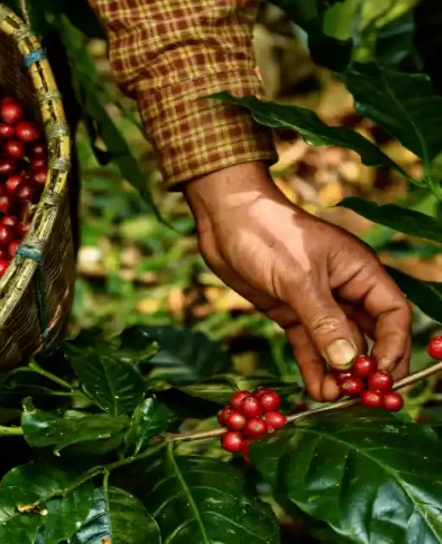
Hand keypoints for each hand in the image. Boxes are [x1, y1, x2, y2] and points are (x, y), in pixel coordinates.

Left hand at [184, 162, 411, 400]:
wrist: (224, 218)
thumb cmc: (268, 234)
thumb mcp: (298, 278)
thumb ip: (324, 321)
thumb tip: (349, 363)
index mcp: (359, 271)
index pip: (392, 314)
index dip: (393, 346)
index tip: (381, 376)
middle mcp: (344, 289)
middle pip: (369, 335)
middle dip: (366, 367)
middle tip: (361, 398)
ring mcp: (317, 302)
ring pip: (337, 345)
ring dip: (337, 373)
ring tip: (334, 400)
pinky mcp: (290, 311)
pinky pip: (309, 345)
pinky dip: (313, 366)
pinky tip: (315, 390)